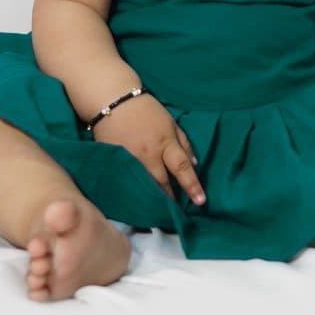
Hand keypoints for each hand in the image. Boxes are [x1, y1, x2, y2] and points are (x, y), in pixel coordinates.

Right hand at [90, 92, 206, 204]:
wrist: (114, 101)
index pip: (182, 168)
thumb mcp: (171, 123)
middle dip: (171, 199)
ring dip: (154, 198)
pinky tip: (138, 199)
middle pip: (162, 182)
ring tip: (160, 211)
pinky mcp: (116, 163)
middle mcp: (148, 155)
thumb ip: (184, 143)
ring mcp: (130, 160)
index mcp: (165, 143)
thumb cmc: (146, 111)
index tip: (201, 201)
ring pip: (145, 185)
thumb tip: (194, 165)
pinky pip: (128, 181)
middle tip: (178, 213)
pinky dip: (135, 191)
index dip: (192, 185)